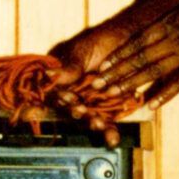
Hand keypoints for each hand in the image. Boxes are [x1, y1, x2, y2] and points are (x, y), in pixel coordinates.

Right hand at [43, 18, 140, 144]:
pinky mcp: (110, 107)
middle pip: (72, 109)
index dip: (61, 98)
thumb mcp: (83, 50)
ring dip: (94, 124)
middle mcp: (75, 92)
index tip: (68, 99)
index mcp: (63, 78)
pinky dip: (109, 131)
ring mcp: (92, 100)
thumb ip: (69, 67)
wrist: (131, 40)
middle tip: (84, 113)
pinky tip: (112, 139)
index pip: (57, 93)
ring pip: (89, 117)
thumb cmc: (102, 39)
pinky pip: (108, 121)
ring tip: (100, 125)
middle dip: (79, 114)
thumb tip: (47, 74)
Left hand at [94, 0, 178, 108]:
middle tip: (97, 85)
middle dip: (117, 73)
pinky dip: (165, 94)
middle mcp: (177, 40)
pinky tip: (150, 104)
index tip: (103, 65)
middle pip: (140, 59)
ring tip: (114, 95)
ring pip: (154, 72)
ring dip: (132, 84)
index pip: (140, 40)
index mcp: (174, 22)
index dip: (119, 54)